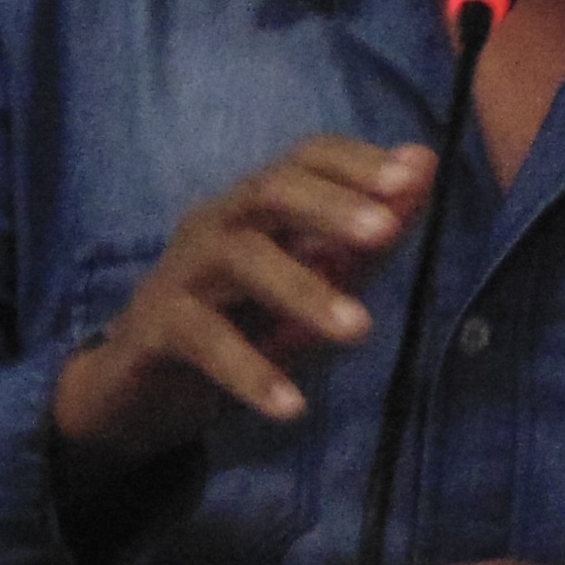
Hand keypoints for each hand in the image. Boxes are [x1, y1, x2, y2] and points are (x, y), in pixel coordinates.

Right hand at [48, 138, 437, 483]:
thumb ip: (365, 237)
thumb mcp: (309, 281)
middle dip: (330, 207)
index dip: (356, 163)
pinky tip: (292, 406)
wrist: (139, 386)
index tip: (411, 181)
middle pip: (269, 190)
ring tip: (359, 330)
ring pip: (240, 261)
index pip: (305, 158)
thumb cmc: (236, 321)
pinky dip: (250, 371)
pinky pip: (205, 340)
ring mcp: (182, 270)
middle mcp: (217, 223)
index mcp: (258, 206)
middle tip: (385, 233)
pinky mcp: (156, 327)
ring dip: (303, 291)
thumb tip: (425, 165)